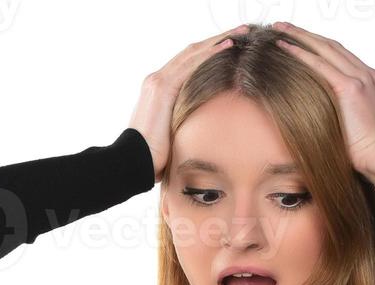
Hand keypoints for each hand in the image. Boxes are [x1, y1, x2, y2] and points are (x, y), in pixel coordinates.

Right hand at [128, 24, 250, 182]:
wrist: (132, 163)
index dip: (210, 52)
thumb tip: (205, 130)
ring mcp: (157, 81)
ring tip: (241, 33)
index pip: (188, 63)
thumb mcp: (173, 134)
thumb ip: (185, 122)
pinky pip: (190, 64)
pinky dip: (210, 53)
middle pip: (192, 52)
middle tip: (242, 32)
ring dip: (219, 41)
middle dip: (218, 40)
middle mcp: (157, 79)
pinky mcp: (162, 87)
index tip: (233, 46)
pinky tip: (227, 46)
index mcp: (160, 89)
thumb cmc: (152, 157)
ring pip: (193, 53)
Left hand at [272, 22, 374, 190]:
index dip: (320, 46)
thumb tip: (324, 122)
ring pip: (326, 49)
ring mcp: (361, 80)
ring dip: (301, 37)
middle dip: (307, 35)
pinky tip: (285, 47)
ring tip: (280, 29)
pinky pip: (320, 64)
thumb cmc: (372, 155)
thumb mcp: (359, 128)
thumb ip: (345, 116)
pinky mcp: (351, 89)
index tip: (302, 41)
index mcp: (371, 83)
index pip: (342, 56)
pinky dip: (301, 53)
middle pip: (333, 46)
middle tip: (285, 27)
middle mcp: (367, 75)